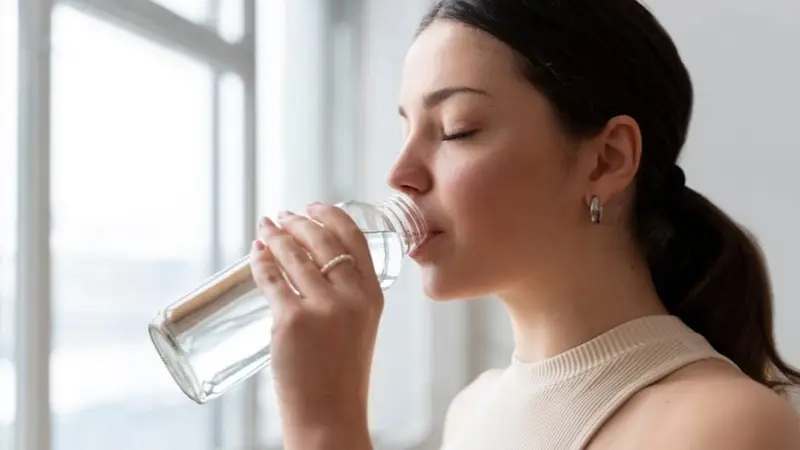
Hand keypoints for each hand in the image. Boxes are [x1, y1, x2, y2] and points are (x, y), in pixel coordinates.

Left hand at [249, 202, 380, 448]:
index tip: (314, 207)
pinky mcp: (292, 321)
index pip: (355, 239)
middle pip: (322, 240)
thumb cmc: (341, 377)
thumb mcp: (359, 328)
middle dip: (298, 222)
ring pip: (294, 256)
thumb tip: (308, 267)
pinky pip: (271, 279)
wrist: (331, 416)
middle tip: (282, 216)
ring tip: (265, 229)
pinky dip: (259, 261)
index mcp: (373, 296)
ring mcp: (323, 308)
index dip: (331, 217)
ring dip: (276, 236)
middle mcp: (352, 297)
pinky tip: (254, 253)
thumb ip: (346, 298)